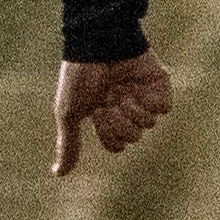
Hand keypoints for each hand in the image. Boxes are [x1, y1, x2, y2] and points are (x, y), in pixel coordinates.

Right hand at [51, 51, 174, 175]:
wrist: (96, 43)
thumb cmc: (79, 76)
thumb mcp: (68, 113)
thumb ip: (68, 145)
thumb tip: (57, 175)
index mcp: (105, 114)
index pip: (115, 145)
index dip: (107, 134)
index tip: (96, 113)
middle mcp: (125, 107)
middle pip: (131, 138)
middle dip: (117, 122)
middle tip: (107, 102)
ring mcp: (143, 96)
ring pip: (147, 126)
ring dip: (130, 111)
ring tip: (120, 93)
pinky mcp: (158, 85)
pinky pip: (162, 110)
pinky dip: (147, 103)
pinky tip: (134, 90)